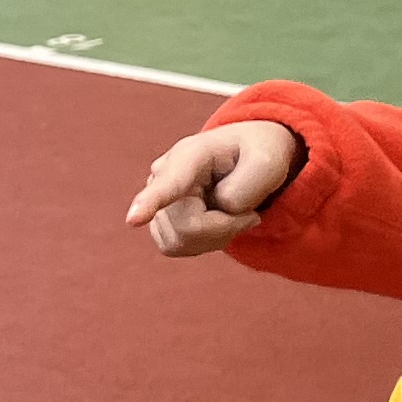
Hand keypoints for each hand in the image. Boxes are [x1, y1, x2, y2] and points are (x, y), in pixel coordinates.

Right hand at [125, 121, 302, 256]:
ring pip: (183, 241)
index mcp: (191, 154)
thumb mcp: (268, 163)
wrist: (247, 155)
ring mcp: (157, 198)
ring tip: (234, 211)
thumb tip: (215, 208)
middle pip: (189, 227)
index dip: (150, 202)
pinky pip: (180, 247)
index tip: (133, 220)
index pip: (170, 182)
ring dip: (218, 235)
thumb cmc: (258, 155)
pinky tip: (218, 220)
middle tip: (251, 213)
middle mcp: (163, 174)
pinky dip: (207, 241)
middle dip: (226, 228)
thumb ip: (245, 188)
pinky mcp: (158, 220)